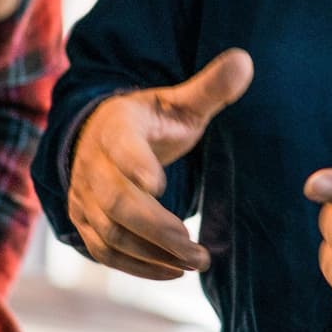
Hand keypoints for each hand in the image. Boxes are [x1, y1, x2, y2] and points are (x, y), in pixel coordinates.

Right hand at [67, 48, 251, 279]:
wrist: (98, 137)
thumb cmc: (150, 121)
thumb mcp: (178, 102)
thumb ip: (209, 88)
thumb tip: (246, 59)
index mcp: (116, 128)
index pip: (121, 146)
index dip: (136, 165)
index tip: (159, 184)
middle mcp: (93, 165)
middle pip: (117, 201)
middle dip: (158, 228)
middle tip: (196, 247)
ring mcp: (85, 198)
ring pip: (111, 232)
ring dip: (153, 253)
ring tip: (196, 261)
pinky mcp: (86, 223)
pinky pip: (104, 252)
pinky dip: (137, 266)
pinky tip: (173, 271)